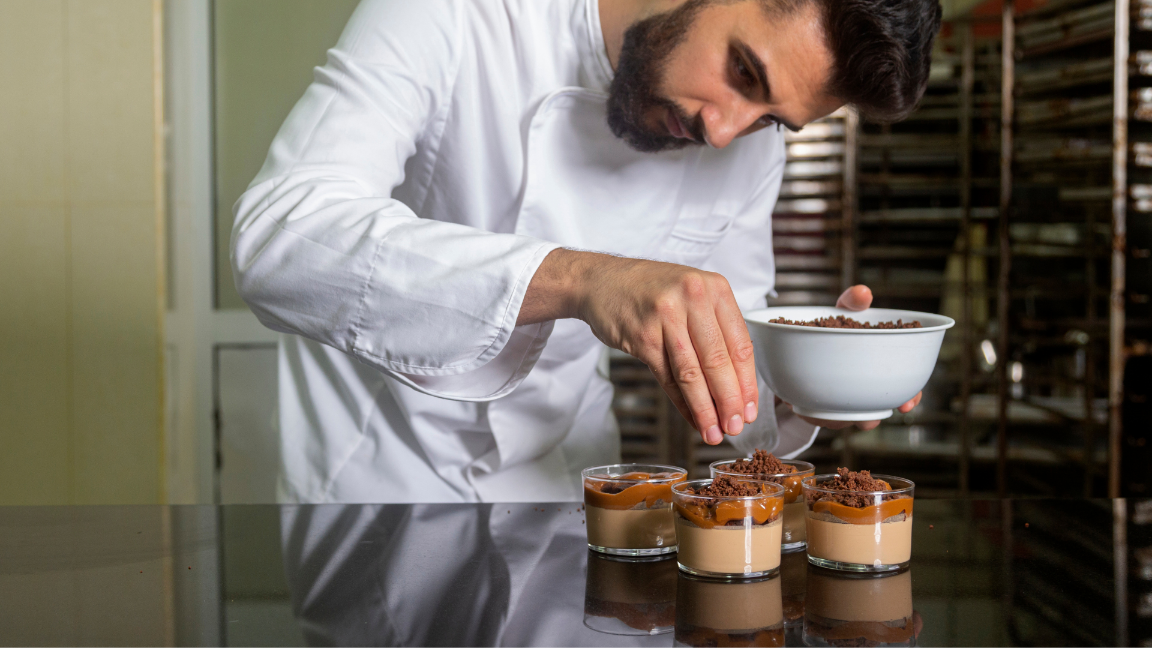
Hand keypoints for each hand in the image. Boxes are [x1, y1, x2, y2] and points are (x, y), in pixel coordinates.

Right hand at [518, 249, 756, 445]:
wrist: (603, 280)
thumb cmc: (652, 291)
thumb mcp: (692, 295)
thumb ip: (716, 329)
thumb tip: (737, 384)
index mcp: (715, 288)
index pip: (741, 344)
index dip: (748, 383)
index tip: (751, 408)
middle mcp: (693, 298)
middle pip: (718, 361)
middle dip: (730, 401)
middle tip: (735, 427)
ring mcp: (666, 317)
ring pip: (692, 374)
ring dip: (705, 409)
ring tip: (713, 431)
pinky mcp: (643, 336)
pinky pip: (667, 377)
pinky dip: (681, 402)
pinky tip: (691, 417)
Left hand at [788, 285, 921, 430]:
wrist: (797, 336)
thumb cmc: (831, 323)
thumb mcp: (843, 310)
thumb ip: (852, 301)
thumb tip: (862, 293)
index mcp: (878, 367)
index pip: (906, 388)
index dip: (910, 398)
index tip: (906, 405)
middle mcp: (863, 388)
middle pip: (875, 412)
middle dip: (872, 418)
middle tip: (868, 419)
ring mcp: (841, 400)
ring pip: (845, 420)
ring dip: (840, 419)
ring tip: (832, 412)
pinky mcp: (816, 404)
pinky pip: (817, 417)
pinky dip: (812, 413)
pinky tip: (804, 405)